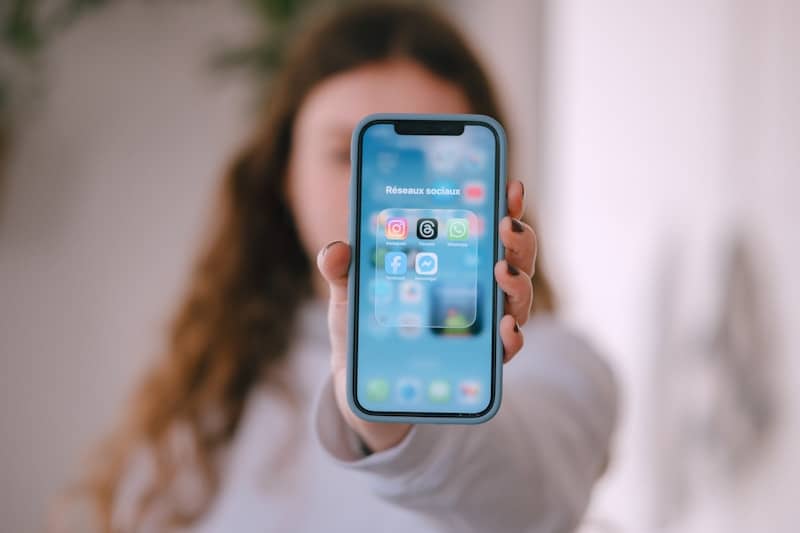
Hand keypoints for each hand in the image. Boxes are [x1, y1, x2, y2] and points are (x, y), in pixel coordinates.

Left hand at [317, 179, 536, 451]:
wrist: (364, 394)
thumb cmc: (364, 336)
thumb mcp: (350, 298)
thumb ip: (343, 272)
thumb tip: (336, 250)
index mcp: (451, 268)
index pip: (486, 231)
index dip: (504, 205)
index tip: (509, 183)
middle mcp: (476, 295)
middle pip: (514, 261)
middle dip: (518, 239)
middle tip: (505, 224)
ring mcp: (481, 330)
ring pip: (518, 302)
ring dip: (518, 284)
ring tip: (502, 271)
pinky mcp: (478, 367)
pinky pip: (505, 351)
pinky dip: (511, 338)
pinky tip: (505, 328)